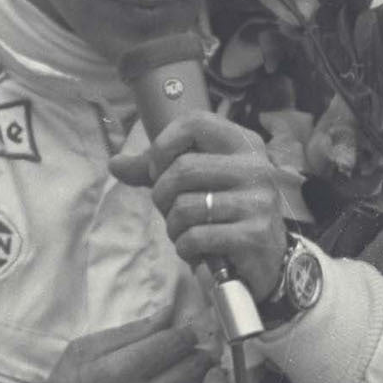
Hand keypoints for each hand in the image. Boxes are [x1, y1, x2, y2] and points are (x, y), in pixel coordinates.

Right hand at [0, 310, 211, 382]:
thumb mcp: (87, 347)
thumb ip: (131, 330)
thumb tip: (168, 313)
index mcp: (117, 371)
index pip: (171, 344)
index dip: (186, 332)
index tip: (187, 328)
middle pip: (191, 367)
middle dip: (196, 351)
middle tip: (192, 346)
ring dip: (196, 374)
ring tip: (186, 365)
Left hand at [110, 112, 287, 301]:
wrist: (267, 259)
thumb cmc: (224, 213)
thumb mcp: (196, 184)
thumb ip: (157, 171)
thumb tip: (115, 163)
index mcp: (243, 143)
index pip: (194, 122)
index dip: (164, 145)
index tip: (159, 169)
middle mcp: (256, 166)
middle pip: (183, 170)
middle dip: (162, 196)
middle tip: (170, 210)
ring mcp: (258, 200)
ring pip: (185, 207)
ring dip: (173, 226)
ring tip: (186, 231)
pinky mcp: (253, 234)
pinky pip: (195, 237)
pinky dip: (185, 248)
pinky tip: (198, 250)